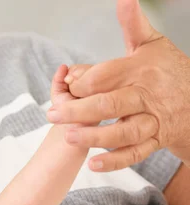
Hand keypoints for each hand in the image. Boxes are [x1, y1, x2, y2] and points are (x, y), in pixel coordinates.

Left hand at [46, 0, 189, 171]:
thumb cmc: (167, 70)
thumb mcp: (151, 44)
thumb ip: (133, 25)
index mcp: (142, 70)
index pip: (107, 76)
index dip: (84, 81)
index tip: (66, 85)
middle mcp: (148, 96)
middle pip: (111, 104)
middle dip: (79, 110)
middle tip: (52, 114)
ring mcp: (153, 121)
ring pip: (124, 132)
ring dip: (95, 136)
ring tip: (69, 136)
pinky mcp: (155, 140)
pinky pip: (135, 154)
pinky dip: (114, 161)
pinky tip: (92, 163)